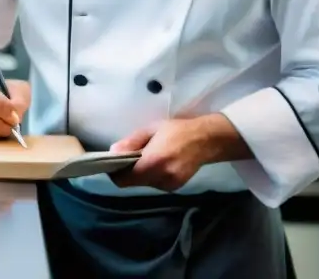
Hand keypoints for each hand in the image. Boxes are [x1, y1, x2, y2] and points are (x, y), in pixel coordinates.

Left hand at [108, 113, 249, 191]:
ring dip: (139, 173)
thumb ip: (131, 142)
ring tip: (146, 156)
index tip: (112, 163)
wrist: (206, 140)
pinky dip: (151, 175)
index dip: (115, 173)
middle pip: (133, 182)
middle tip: (128, 156)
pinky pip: (154, 183)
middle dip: (126, 172)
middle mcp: (161, 178)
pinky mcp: (175, 187)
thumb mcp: (150, 130)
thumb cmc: (176, 130)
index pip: (124, 179)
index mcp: (154, 162)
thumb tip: (112, 152)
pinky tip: (157, 162)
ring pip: (143, 183)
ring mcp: (169, 185)